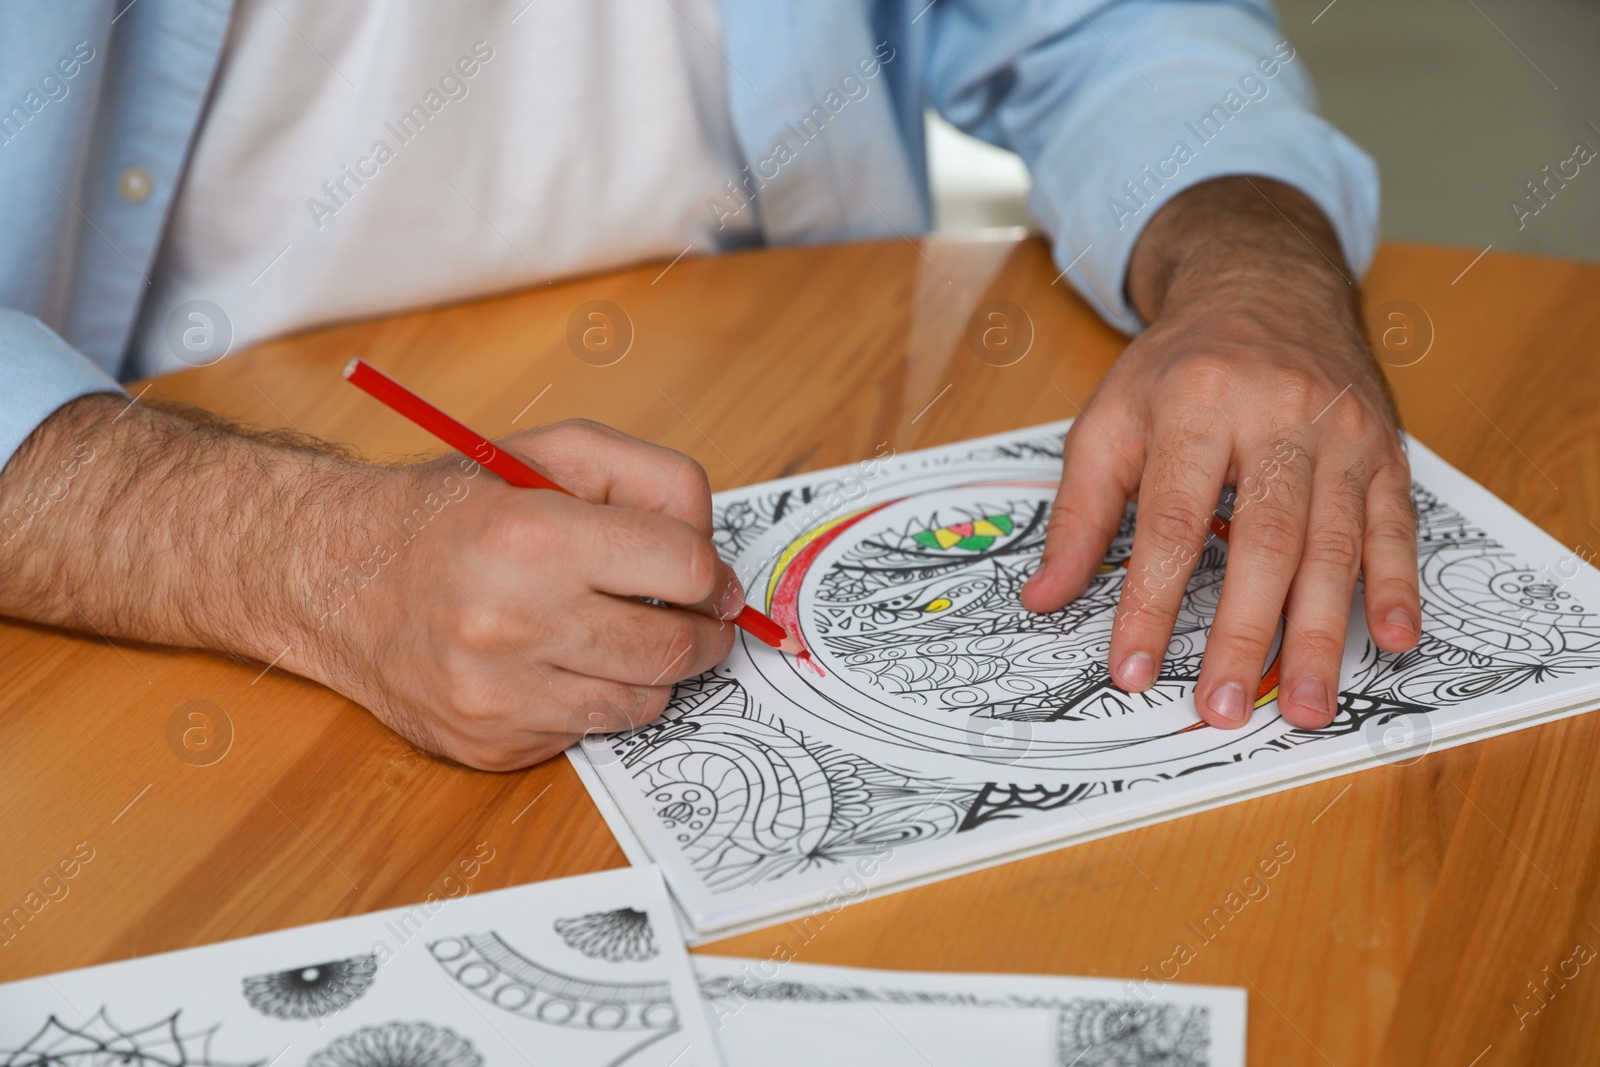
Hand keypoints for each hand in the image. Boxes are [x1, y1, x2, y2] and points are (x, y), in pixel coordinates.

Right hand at [311, 420, 741, 768]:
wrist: (336, 579)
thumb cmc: (453, 511)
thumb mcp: (552, 453)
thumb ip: (653, 482)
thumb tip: (716, 562)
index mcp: (532, 535)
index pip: (685, 568)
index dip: (710, 574)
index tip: (706, 579)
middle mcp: (511, 620)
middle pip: (675, 648)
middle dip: (705, 633)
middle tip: (698, 619)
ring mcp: (498, 693)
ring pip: (643, 703)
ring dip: (654, 672)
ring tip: (622, 635)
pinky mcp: (490, 743)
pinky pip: (589, 733)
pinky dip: (595, 701)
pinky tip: (560, 664)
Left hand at [1021, 177, 1420, 730]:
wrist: (1266, 286)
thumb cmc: (1180, 365)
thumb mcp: (1109, 418)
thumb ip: (1079, 513)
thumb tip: (1042, 598)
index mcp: (1195, 404)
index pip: (1171, 521)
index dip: (1151, 602)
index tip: (1133, 670)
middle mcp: (1275, 415)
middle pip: (1262, 539)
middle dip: (1244, 633)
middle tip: (1226, 709)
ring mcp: (1339, 433)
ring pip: (1334, 543)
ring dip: (1321, 632)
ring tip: (1307, 704)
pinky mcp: (1384, 449)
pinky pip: (1395, 523)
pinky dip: (1394, 585)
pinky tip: (1392, 639)